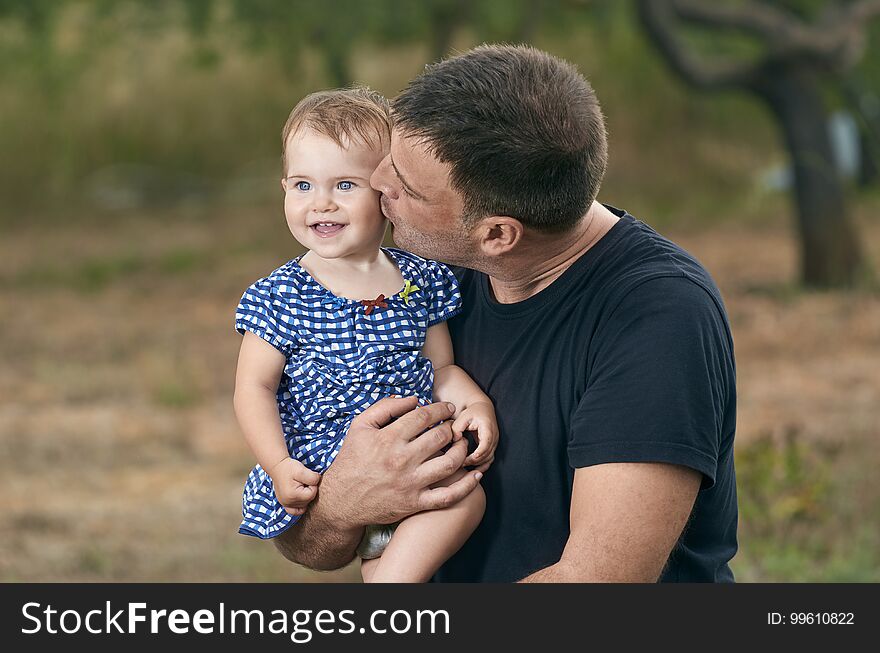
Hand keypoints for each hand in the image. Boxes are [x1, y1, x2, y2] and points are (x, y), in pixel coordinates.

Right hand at [269, 457, 321, 515]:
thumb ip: (313, 478)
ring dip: (305, 496)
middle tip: (301, 481)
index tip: (305, 478)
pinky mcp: (284, 504)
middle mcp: (288, 502)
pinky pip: (295, 511)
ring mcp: (285, 504)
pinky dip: (300, 506)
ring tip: (299, 486)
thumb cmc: (289, 468)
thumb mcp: (302, 470)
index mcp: (293, 495)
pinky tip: (300, 498)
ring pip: (304, 504)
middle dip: (309, 490)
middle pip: (308, 500)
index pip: (312, 494)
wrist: (277, 467)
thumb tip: (317, 483)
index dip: (312, 485)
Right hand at [316, 396, 483, 528]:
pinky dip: (466, 486)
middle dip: (451, 427)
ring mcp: (411, 483)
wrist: (341, 500)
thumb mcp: (360, 427)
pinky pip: (448, 496)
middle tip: (453, 426)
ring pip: (449, 463)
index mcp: (389, 439)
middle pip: (440, 436)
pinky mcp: (415, 503)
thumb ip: (385, 407)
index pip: (424, 416)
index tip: (447, 408)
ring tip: (462, 444)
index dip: (440, 408)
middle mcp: (402, 460)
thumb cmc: (351, 460)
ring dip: (461, 450)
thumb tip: (413, 399)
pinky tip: (476, 476)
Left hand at [452, 401, 498, 471]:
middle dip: (474, 461)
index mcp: (488, 428)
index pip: (486, 444)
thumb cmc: (473, 412)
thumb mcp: (462, 416)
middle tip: (459, 464)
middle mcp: (494, 436)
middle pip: (487, 454)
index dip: (478, 453)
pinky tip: (472, 468)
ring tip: (464, 465)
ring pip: (489, 458)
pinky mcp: (492, 446)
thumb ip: (457, 428)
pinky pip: (489, 459)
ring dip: (477, 464)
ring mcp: (494, 442)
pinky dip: (482, 465)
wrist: (483, 408)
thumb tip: (455, 441)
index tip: (467, 459)